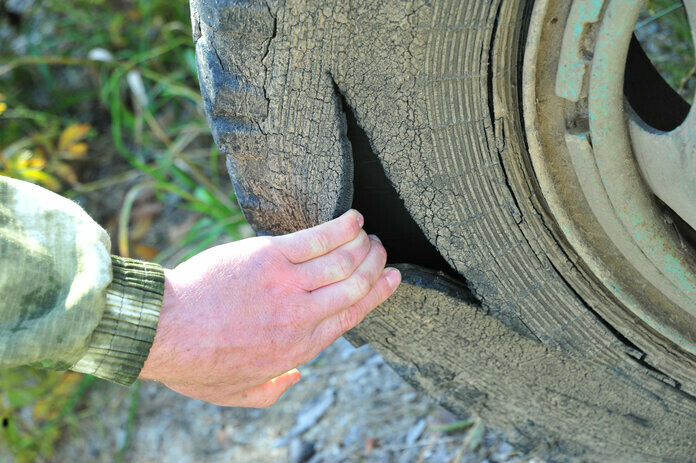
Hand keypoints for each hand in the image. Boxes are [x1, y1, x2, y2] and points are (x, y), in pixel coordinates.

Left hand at [138, 210, 400, 406]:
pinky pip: (317, 238)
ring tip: (369, 233)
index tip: (392, 278)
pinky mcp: (270, 257)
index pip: (352, 315)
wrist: (164, 330)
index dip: (378, 294)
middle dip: (375, 265)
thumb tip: (295, 378)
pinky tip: (352, 218)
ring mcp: (288, 285)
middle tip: (381, 250)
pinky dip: (340, 227)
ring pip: (343, 261)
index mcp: (299, 347)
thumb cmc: (195, 362)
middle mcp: (303, 316)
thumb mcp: (235, 394)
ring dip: (363, 244)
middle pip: (355, 285)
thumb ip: (270, 391)